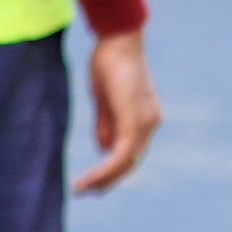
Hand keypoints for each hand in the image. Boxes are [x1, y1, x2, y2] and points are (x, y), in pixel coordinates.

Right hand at [73, 29, 159, 193]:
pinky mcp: (134, 121)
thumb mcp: (105, 101)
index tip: (92, 183)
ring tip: (80, 188)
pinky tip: (87, 179)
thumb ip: (107, 125)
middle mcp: (151, 122)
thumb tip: (105, 150)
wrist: (118, 39)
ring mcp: (145, 122)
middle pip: (131, 163)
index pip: (132, 153)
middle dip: (107, 181)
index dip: (113, 171)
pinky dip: (104, 170)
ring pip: (126, 163)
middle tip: (84, 192)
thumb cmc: (109, 64)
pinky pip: (120, 155)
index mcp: (146, 118)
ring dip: (103, 179)